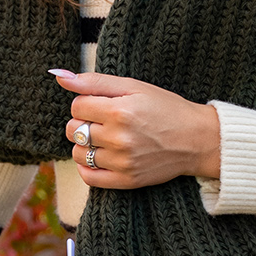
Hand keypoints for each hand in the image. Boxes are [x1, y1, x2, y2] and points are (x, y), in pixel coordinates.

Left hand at [54, 70, 220, 186]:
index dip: (86, 102)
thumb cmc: (165, 108)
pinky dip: (87, 167)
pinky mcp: (127, 180)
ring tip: (104, 138)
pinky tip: (100, 156)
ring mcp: (123, 161)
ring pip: (78, 153)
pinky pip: (88, 177)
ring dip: (85, 144)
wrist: (196, 139)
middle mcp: (119, 138)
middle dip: (83, 122)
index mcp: (120, 111)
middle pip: (74, 129)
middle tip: (103, 120)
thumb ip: (94, 81)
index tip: (101, 104)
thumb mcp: (133, 87)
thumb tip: (59, 75)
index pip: (77, 106)